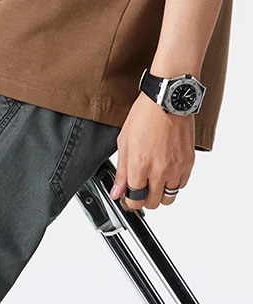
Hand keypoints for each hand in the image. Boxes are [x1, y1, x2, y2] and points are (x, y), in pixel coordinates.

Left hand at [109, 93, 195, 211]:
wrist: (168, 98)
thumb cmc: (145, 115)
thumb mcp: (124, 144)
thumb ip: (121, 173)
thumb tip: (117, 193)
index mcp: (140, 166)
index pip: (135, 201)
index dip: (130, 201)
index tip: (129, 197)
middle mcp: (160, 170)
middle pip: (152, 203)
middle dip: (144, 199)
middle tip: (141, 189)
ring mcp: (176, 166)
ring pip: (169, 197)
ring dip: (160, 193)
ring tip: (154, 181)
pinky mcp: (189, 161)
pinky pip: (182, 184)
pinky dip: (174, 183)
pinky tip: (167, 173)